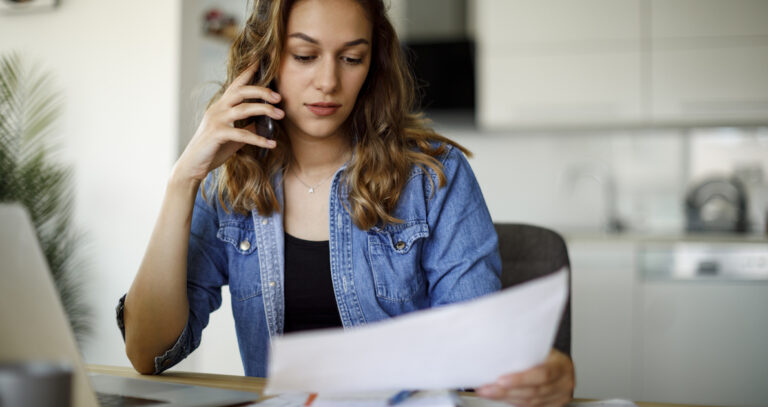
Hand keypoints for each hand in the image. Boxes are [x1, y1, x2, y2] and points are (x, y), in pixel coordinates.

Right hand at [174, 62, 284, 182]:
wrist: (193, 165)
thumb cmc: (213, 148)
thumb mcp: (233, 135)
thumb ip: (246, 125)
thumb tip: (264, 122)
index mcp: (221, 105)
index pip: (236, 84)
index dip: (248, 72)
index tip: (261, 61)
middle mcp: (218, 109)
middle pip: (241, 91)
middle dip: (262, 91)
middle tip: (279, 97)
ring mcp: (216, 120)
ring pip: (244, 109)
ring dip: (265, 110)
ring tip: (281, 115)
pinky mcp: (217, 134)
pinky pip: (242, 134)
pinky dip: (259, 138)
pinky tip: (272, 143)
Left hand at [476, 349, 574, 406]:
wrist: (559, 362)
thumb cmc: (547, 352)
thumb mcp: (541, 347)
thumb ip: (525, 351)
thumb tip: (497, 349)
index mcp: (561, 365)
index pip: (542, 374)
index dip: (521, 379)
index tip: (500, 380)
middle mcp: (563, 383)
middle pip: (533, 392)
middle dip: (506, 392)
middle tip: (487, 388)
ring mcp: (560, 397)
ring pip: (530, 403)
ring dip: (507, 398)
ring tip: (489, 393)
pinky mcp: (553, 405)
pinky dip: (514, 402)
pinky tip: (502, 397)